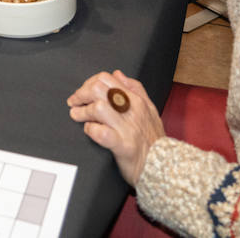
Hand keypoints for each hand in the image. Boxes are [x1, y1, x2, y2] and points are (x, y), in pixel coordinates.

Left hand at [67, 70, 164, 184]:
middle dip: (82, 94)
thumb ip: (135, 89)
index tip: (82, 92)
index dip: (89, 83)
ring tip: (77, 115)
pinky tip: (89, 130)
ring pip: (99, 107)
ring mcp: (127, 128)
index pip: (107, 79)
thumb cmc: (154, 139)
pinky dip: (91, 130)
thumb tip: (118, 73)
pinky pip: (102, 133)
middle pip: (99, 89)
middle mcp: (132, 110)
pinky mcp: (123, 146)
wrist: (166, 166)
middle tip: (74, 102)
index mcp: (137, 100)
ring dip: (83, 111)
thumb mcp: (150, 109)